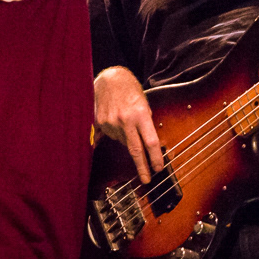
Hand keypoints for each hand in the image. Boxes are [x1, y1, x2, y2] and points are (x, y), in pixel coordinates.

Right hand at [93, 66, 163, 183]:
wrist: (110, 78)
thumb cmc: (130, 89)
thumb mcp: (144, 103)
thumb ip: (145, 122)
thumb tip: (147, 142)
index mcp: (140, 114)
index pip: (150, 142)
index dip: (155, 158)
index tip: (158, 168)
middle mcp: (125, 120)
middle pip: (136, 150)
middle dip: (142, 167)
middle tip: (146, 179)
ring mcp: (111, 123)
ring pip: (122, 141)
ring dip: (126, 137)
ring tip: (125, 120)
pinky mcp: (99, 123)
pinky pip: (108, 136)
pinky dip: (113, 134)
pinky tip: (113, 127)